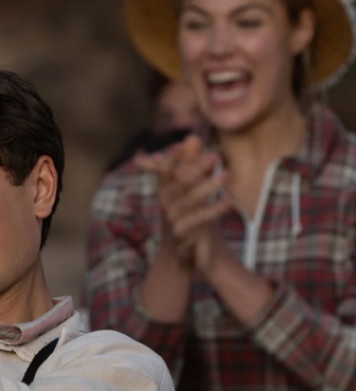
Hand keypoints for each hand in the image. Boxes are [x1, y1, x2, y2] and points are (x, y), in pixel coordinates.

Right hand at [138, 136, 232, 267]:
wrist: (181, 254)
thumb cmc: (186, 215)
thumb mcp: (188, 189)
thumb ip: (189, 163)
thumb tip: (193, 136)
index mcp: (164, 190)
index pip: (164, 171)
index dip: (173, 157)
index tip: (185, 143)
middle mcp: (164, 203)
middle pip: (180, 183)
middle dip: (197, 168)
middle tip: (215, 156)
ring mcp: (171, 219)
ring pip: (191, 200)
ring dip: (209, 186)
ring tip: (228, 175)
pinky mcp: (181, 233)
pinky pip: (198, 219)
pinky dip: (213, 209)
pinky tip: (228, 201)